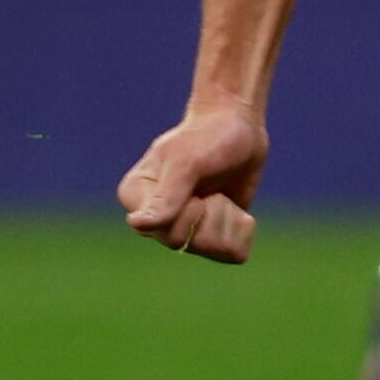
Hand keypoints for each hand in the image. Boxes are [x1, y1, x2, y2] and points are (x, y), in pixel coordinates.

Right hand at [119, 103, 271, 263]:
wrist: (238, 127)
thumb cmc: (207, 137)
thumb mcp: (188, 163)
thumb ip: (167, 196)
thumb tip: (137, 224)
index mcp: (136, 198)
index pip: (166, 233)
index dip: (193, 214)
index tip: (197, 188)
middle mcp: (155, 219)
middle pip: (189, 245)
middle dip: (213, 214)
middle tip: (213, 189)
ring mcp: (184, 229)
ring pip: (215, 251)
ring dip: (229, 220)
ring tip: (222, 194)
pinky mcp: (212, 234)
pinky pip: (233, 253)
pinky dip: (243, 230)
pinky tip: (236, 209)